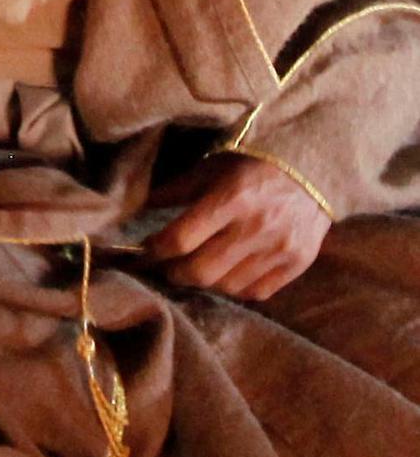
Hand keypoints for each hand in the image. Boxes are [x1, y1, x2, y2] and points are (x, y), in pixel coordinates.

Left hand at [144, 153, 331, 300]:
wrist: (315, 170)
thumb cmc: (255, 164)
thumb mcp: (214, 167)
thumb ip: (178, 189)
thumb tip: (141, 207)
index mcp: (232, 197)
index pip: (181, 239)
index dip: (154, 250)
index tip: (144, 251)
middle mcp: (255, 227)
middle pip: (200, 271)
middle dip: (173, 272)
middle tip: (165, 266)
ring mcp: (279, 249)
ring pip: (225, 286)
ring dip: (203, 282)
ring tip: (194, 268)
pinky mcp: (297, 264)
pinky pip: (255, 292)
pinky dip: (234, 287)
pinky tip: (226, 273)